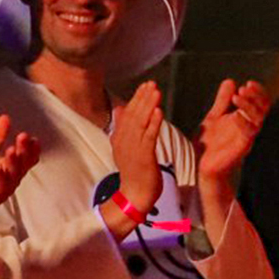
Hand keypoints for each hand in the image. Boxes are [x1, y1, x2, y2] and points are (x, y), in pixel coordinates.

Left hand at [0, 112, 38, 226]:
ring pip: (14, 175)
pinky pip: (0, 187)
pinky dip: (1, 177)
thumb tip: (6, 117)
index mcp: (15, 168)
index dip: (33, 148)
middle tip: (23, 137)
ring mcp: (6, 188)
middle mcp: (14, 178)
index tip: (33, 137)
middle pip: (23, 163)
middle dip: (24, 151)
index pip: (29, 157)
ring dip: (14, 162)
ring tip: (12, 150)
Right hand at [109, 82, 164, 212]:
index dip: (137, 98)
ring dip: (148, 105)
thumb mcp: (125, 148)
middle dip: (142, 97)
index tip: (146, 85)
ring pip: (140, 122)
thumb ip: (124, 128)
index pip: (128, 113)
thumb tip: (122, 109)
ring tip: (155, 91)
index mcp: (120, 137)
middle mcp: (124, 140)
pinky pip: (149, 137)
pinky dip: (153, 123)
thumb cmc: (135, 172)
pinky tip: (159, 111)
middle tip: (151, 83)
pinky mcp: (143, 156)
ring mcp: (132, 148)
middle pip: (133, 114)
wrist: (135, 195)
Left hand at [195, 79, 266, 189]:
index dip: (258, 92)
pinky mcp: (241, 148)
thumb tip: (231, 81)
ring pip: (257, 119)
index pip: (260, 103)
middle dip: (256, 97)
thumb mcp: (215, 116)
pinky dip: (243, 123)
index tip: (248, 83)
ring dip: (249, 106)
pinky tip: (235, 115)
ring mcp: (246, 138)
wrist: (201, 165)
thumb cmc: (209, 143)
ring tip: (237, 96)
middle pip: (262, 109)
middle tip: (245, 87)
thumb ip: (223, 101)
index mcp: (245, 119)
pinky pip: (248, 134)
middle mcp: (249, 127)